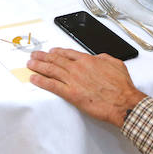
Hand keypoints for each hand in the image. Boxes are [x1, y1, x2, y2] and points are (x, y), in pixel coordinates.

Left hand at [26, 48, 143, 126]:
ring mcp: (73, 80)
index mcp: (88, 60)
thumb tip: (97, 57)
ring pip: (51, 70)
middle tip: (34, 55)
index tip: (51, 51)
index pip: (68, 53)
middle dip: (43, 57)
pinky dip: (41, 81)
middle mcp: (78, 68)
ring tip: (30, 64)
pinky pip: (52, 86)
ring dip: (38, 66)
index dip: (57, 52)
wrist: (123, 102)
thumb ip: (103, 58)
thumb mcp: (115, 64)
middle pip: (56, 60)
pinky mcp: (71, 94)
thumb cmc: (122, 86)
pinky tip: (34, 78)